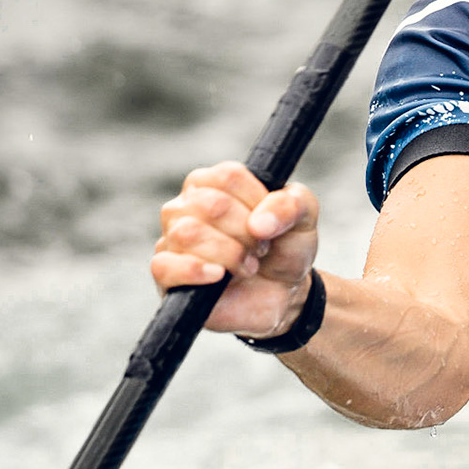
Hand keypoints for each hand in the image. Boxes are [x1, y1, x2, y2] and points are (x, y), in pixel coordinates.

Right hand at [152, 161, 319, 338]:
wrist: (283, 292)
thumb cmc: (285, 247)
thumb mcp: (304, 218)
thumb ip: (292, 204)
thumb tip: (258, 223)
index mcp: (214, 183)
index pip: (227, 176)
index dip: (256, 201)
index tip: (269, 222)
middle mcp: (186, 206)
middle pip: (209, 205)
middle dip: (246, 232)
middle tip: (260, 248)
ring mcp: (171, 239)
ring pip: (188, 233)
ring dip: (230, 253)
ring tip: (248, 266)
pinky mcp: (166, 274)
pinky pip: (164, 265)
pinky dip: (195, 271)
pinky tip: (218, 276)